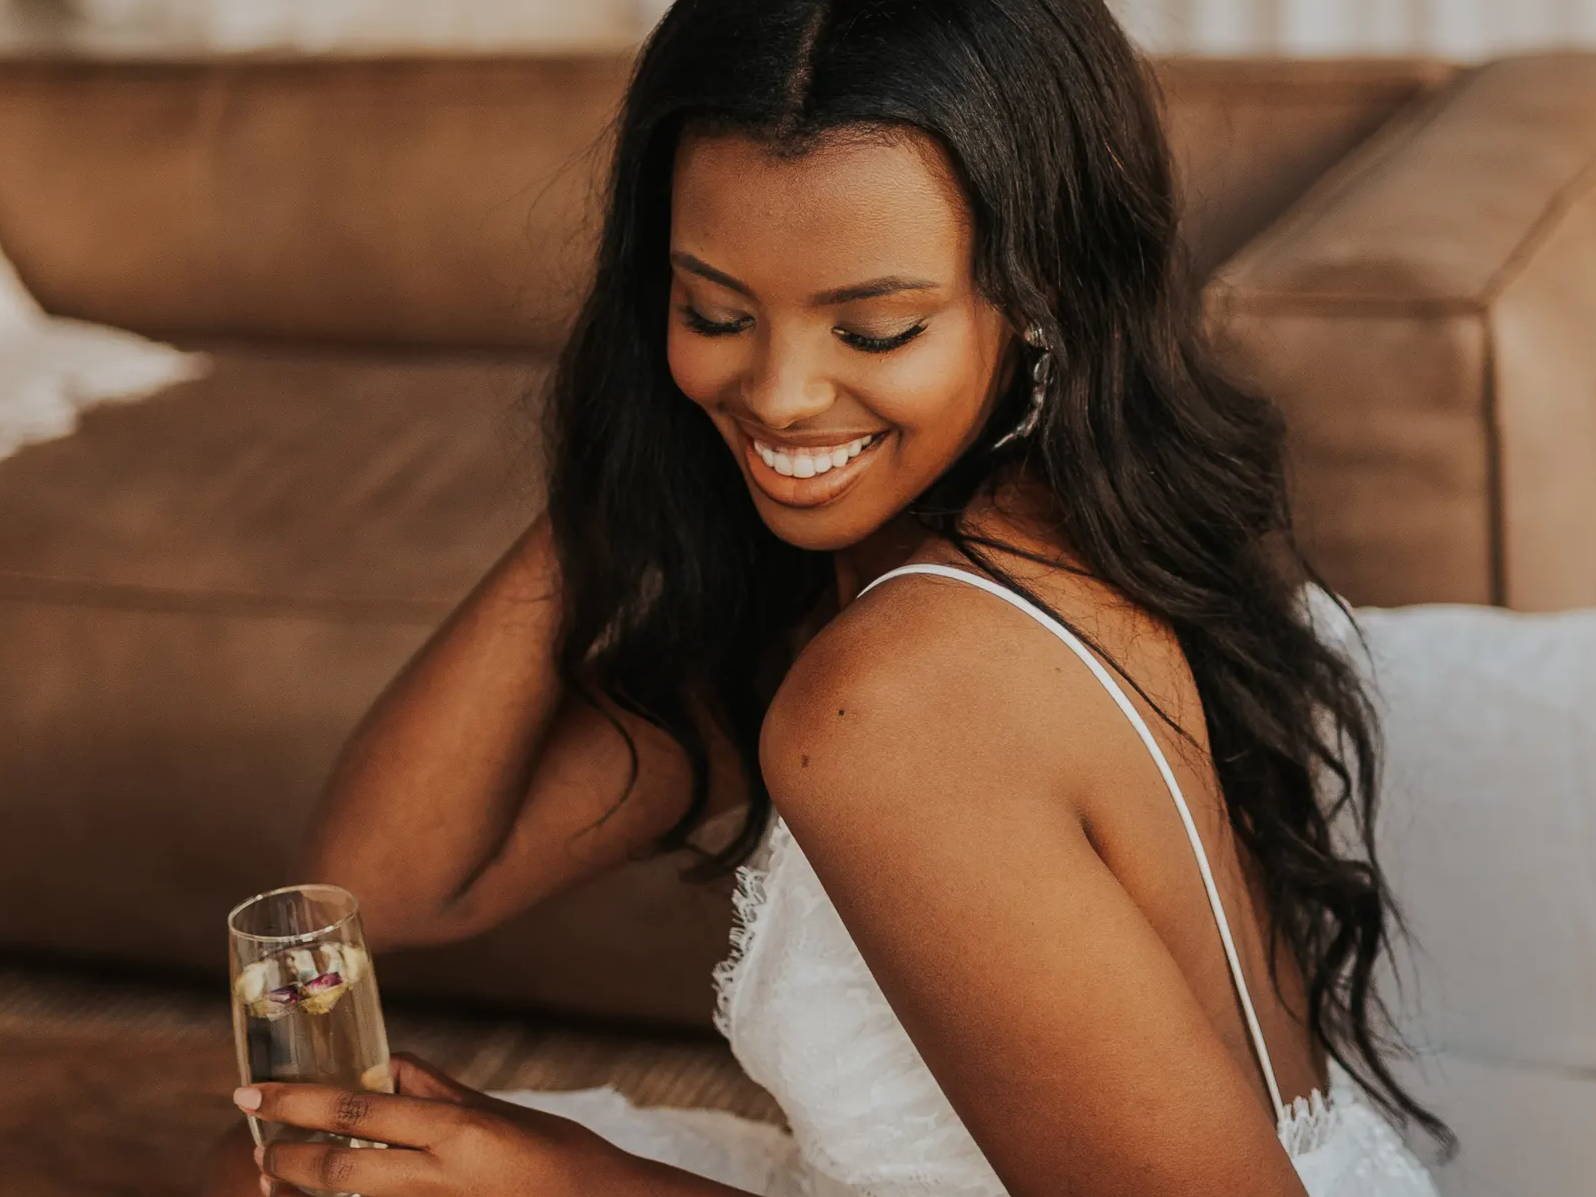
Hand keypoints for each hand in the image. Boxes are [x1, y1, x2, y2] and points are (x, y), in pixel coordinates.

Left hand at [241, 1050, 643, 1195]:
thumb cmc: (561, 1159)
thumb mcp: (501, 1114)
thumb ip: (440, 1091)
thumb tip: (391, 1067)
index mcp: (458, 1129)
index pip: (360, 1106)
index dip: (298, 1100)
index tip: (251, 1094)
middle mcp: (441, 1178)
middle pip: (340, 1169)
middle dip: (286, 1159)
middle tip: (253, 1146)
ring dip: (308, 1194)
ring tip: (278, 1177)